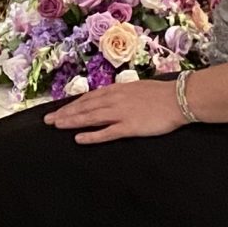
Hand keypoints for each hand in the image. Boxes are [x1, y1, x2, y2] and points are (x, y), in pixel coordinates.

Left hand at [47, 76, 185, 142]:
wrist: (179, 98)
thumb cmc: (162, 94)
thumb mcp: (137, 88)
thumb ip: (122, 93)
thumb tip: (111, 98)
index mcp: (117, 90)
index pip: (89, 98)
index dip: (72, 104)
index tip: (59, 110)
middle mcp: (114, 100)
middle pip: (84, 107)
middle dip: (65, 114)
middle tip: (48, 121)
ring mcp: (121, 113)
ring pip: (90, 117)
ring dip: (72, 122)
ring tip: (56, 127)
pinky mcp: (129, 127)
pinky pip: (106, 132)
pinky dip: (91, 135)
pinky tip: (78, 139)